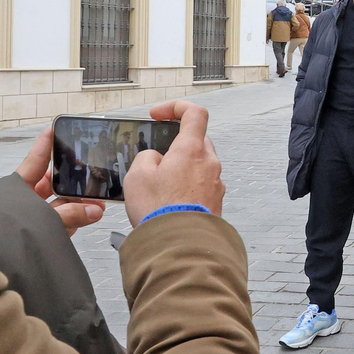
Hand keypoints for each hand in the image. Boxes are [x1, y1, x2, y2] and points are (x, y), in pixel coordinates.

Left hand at [15, 124, 104, 235]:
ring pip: (58, 206)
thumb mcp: (42, 221)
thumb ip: (69, 215)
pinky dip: (70, 223)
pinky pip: (57, 223)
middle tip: (93, 181)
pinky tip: (83, 222)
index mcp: (18, 187)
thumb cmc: (0, 235)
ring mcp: (30, 217)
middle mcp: (24, 199)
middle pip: (53, 184)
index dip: (46, 143)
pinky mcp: (36, 233)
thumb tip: (94, 211)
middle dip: (74, 184)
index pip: (36, 159)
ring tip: (96, 208)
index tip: (54, 127)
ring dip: (76, 207)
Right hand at [122, 100, 225, 225]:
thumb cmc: (160, 211)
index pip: (195, 113)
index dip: (176, 108)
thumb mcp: (137, 175)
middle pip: (196, 140)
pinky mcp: (216, 201)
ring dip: (181, 168)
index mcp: (192, 150)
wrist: (180, 245)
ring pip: (199, 164)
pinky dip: (187, 186)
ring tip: (160, 186)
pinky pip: (201, 185)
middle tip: (156, 158)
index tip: (159, 115)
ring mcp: (216, 183)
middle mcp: (210, 163)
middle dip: (176, 144)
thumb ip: (147, 157)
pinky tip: (170, 201)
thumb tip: (156, 159)